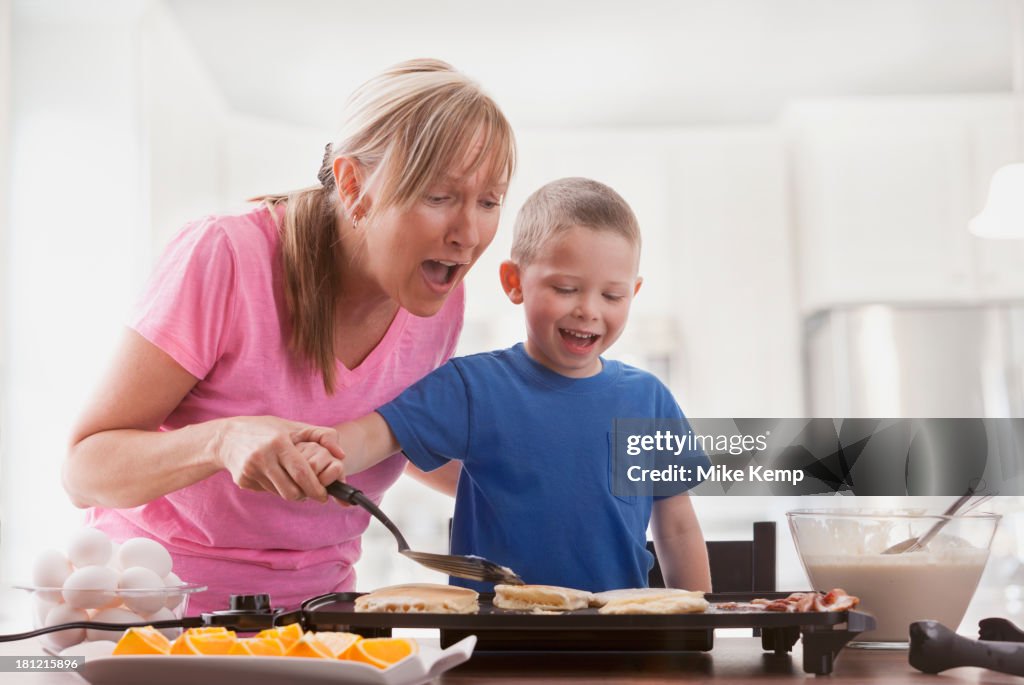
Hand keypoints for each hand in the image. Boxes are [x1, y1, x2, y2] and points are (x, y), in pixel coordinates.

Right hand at [213, 416, 344, 502]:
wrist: (228, 437)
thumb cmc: (268, 431)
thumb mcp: (294, 427)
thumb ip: (323, 436)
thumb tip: (342, 455)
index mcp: (278, 443)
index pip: (302, 473)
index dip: (316, 488)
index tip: (325, 495)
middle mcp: (262, 457)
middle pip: (291, 491)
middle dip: (305, 495)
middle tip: (312, 492)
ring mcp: (250, 470)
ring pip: (280, 494)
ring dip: (291, 491)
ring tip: (293, 480)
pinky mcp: (242, 480)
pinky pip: (267, 492)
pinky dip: (275, 488)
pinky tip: (273, 475)